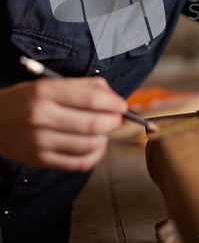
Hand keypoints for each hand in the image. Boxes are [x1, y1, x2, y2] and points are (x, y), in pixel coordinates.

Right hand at [0, 76, 127, 170]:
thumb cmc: (29, 99)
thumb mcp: (51, 83)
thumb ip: (85, 86)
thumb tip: (114, 98)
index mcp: (44, 92)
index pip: (90, 98)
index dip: (113, 103)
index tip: (123, 105)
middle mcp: (40, 116)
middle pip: (92, 124)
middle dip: (114, 121)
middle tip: (118, 118)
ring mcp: (40, 141)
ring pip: (88, 145)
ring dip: (105, 138)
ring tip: (105, 130)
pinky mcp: (41, 160)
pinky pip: (79, 163)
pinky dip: (95, 155)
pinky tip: (96, 145)